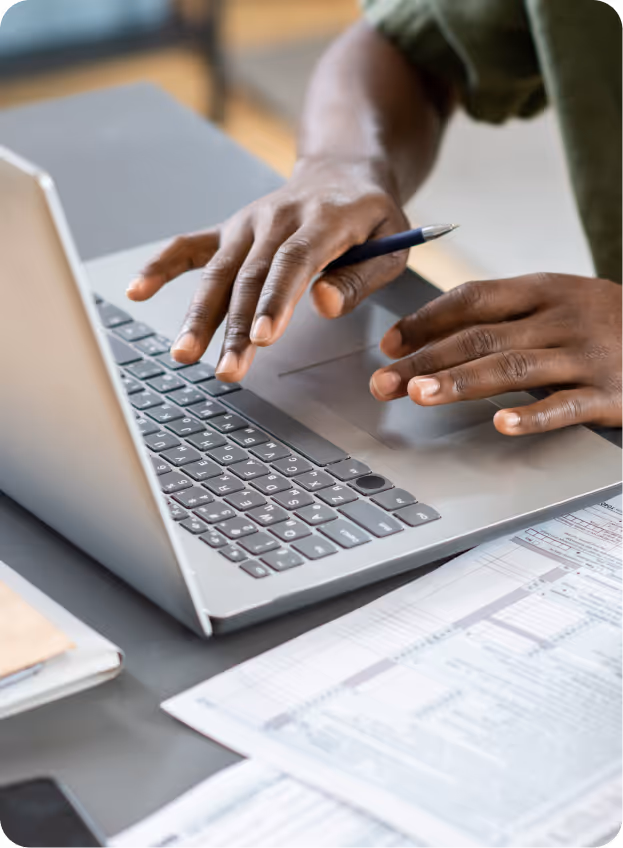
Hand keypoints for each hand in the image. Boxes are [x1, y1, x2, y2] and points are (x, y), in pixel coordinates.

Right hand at [127, 157, 409, 380]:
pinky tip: (137, 290)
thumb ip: (362, 275)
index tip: (262, 338)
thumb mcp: (392, 243)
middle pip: (250, 277)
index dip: (275, 300)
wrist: (342, 172)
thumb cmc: (370, 216)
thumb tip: (324, 304)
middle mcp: (277, 218)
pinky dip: (161, 266)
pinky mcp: (229, 230)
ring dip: (199, 315)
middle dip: (234, 328)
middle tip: (226, 371)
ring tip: (184, 354)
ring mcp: (247, 223)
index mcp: (323, 219)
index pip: (293, 262)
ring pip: (218, 272)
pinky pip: (190, 246)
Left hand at [369, 273, 622, 434]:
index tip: (390, 344)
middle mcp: (561, 317)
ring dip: (461, 382)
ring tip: (419, 395)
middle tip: (383, 382)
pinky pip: (567, 406)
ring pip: (514, 368)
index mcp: (543, 289)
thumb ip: (502, 317)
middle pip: (481, 337)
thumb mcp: (557, 303)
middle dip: (426, 360)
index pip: (473, 298)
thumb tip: (430, 336)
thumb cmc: (602, 323)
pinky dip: (533, 415)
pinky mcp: (611, 392)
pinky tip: (501, 424)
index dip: (427, 321)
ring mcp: (586, 355)